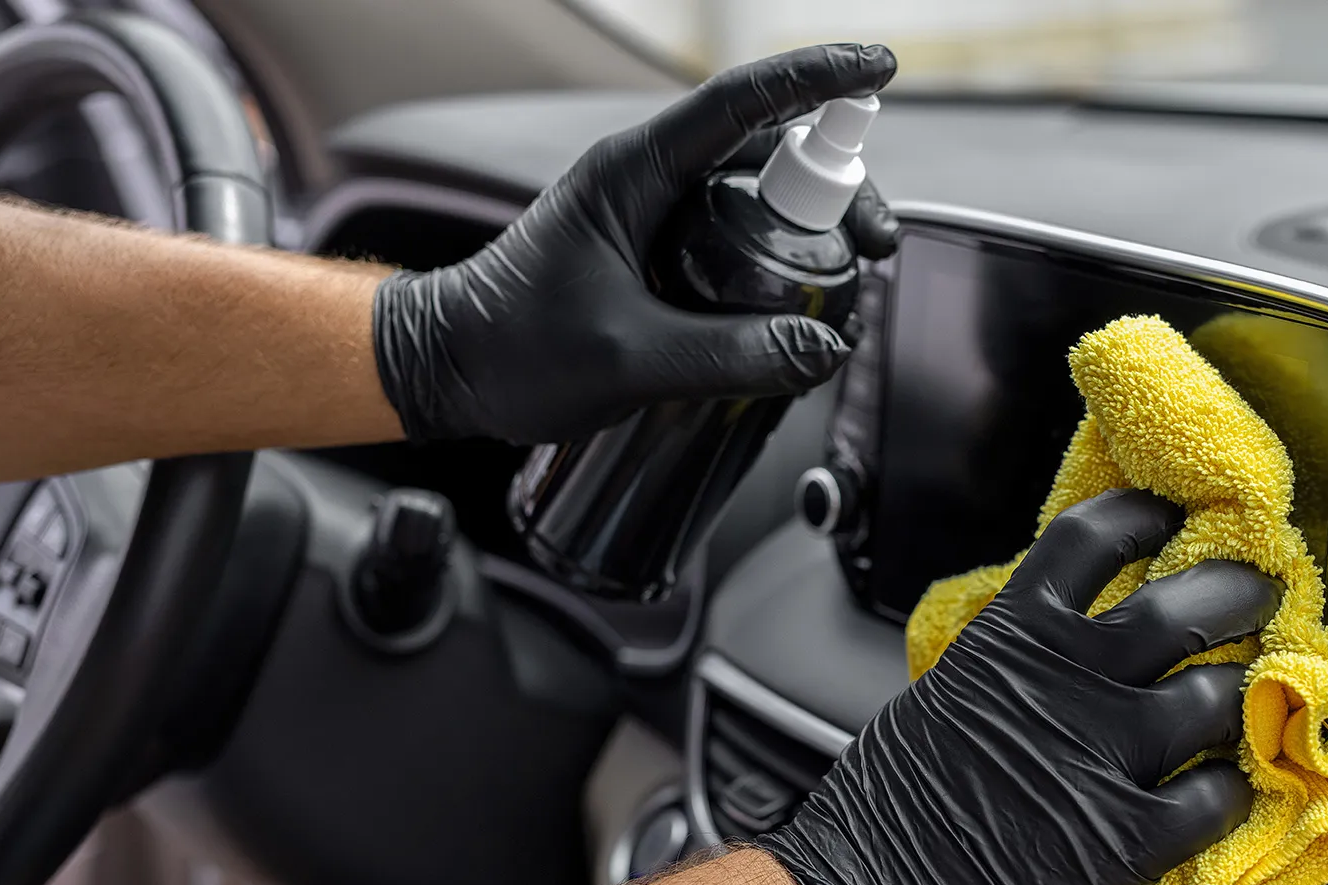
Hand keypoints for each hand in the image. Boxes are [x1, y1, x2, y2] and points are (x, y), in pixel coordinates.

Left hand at [372, 44, 898, 443]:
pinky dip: (777, 255)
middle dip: (837, 187)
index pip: (740, 102)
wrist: (449, 371)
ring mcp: (652, 212)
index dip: (815, 80)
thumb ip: (729, 354)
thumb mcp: (627, 358)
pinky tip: (799, 297)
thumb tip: (821, 347)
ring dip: (811, 227)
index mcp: (632, 172)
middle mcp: (647, 178)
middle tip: (876, 246)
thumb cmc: (513, 352)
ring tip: (847, 282)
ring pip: (755, 195)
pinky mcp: (656, 250)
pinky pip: (733, 234)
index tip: (878, 69)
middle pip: (767, 151)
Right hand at [761, 489, 1281, 884]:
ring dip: (1244, 694)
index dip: (1147, 517)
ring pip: (1220, 695)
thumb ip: (1010, 662)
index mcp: (1014, 637)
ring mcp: (1108, 755)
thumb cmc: (886, 810)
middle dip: (1238, 593)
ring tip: (1251, 698)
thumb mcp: (943, 695)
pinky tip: (1225, 792)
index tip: (1173, 517)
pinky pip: (1220, 796)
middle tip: (1260, 595)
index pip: (1096, 539)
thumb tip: (1051, 646)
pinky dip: (1234, 790)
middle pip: (1188, 606)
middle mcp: (1072, 681)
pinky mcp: (1133, 837)